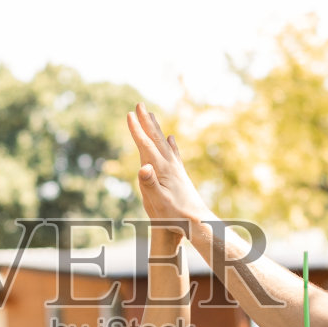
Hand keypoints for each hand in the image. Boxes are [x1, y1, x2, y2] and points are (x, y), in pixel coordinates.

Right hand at [127, 105, 211, 231]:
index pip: (146, 145)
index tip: (129, 114)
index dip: (137, 130)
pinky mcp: (180, 175)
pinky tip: (171, 138)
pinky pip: (173, 153)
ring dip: (156, 129)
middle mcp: (171, 165)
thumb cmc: (176, 216)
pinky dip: (170, 143)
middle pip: (156, 138)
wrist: (198, 221)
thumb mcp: (158, 203)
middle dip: (146, 121)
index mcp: (162, 170)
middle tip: (139, 105)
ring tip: (152, 115)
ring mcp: (176, 169)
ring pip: (164, 143)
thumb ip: (149, 184)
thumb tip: (143, 167)